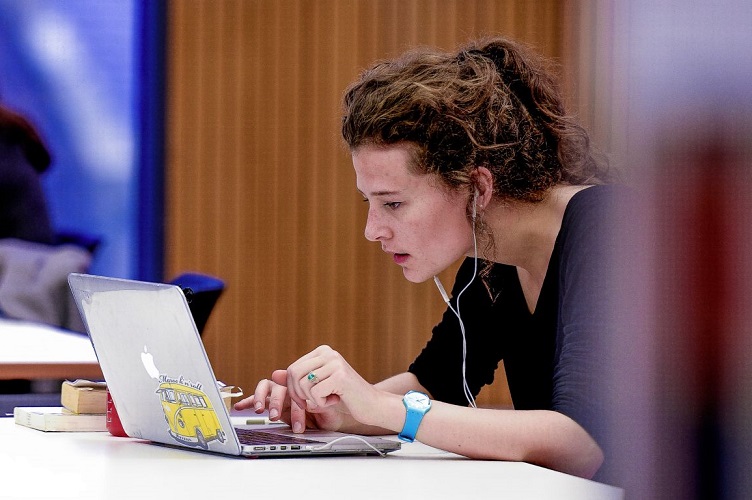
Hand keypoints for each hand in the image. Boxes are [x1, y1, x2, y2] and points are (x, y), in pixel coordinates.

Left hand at [234, 345, 378, 432]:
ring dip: (312, 399)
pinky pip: (315, 394)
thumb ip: (298, 379)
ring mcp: (334, 363)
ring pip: (303, 385)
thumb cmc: (347, 396)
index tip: (304, 400)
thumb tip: (273, 375)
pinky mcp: (339, 376)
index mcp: (323, 351)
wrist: (372, 405)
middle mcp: (328, 353)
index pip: (292, 368)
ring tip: (328, 399)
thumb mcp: (318, 386)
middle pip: (294, 375)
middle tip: (313, 402)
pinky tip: (335, 401)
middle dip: (299, 395)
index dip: (292, 389)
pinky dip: (322, 404)